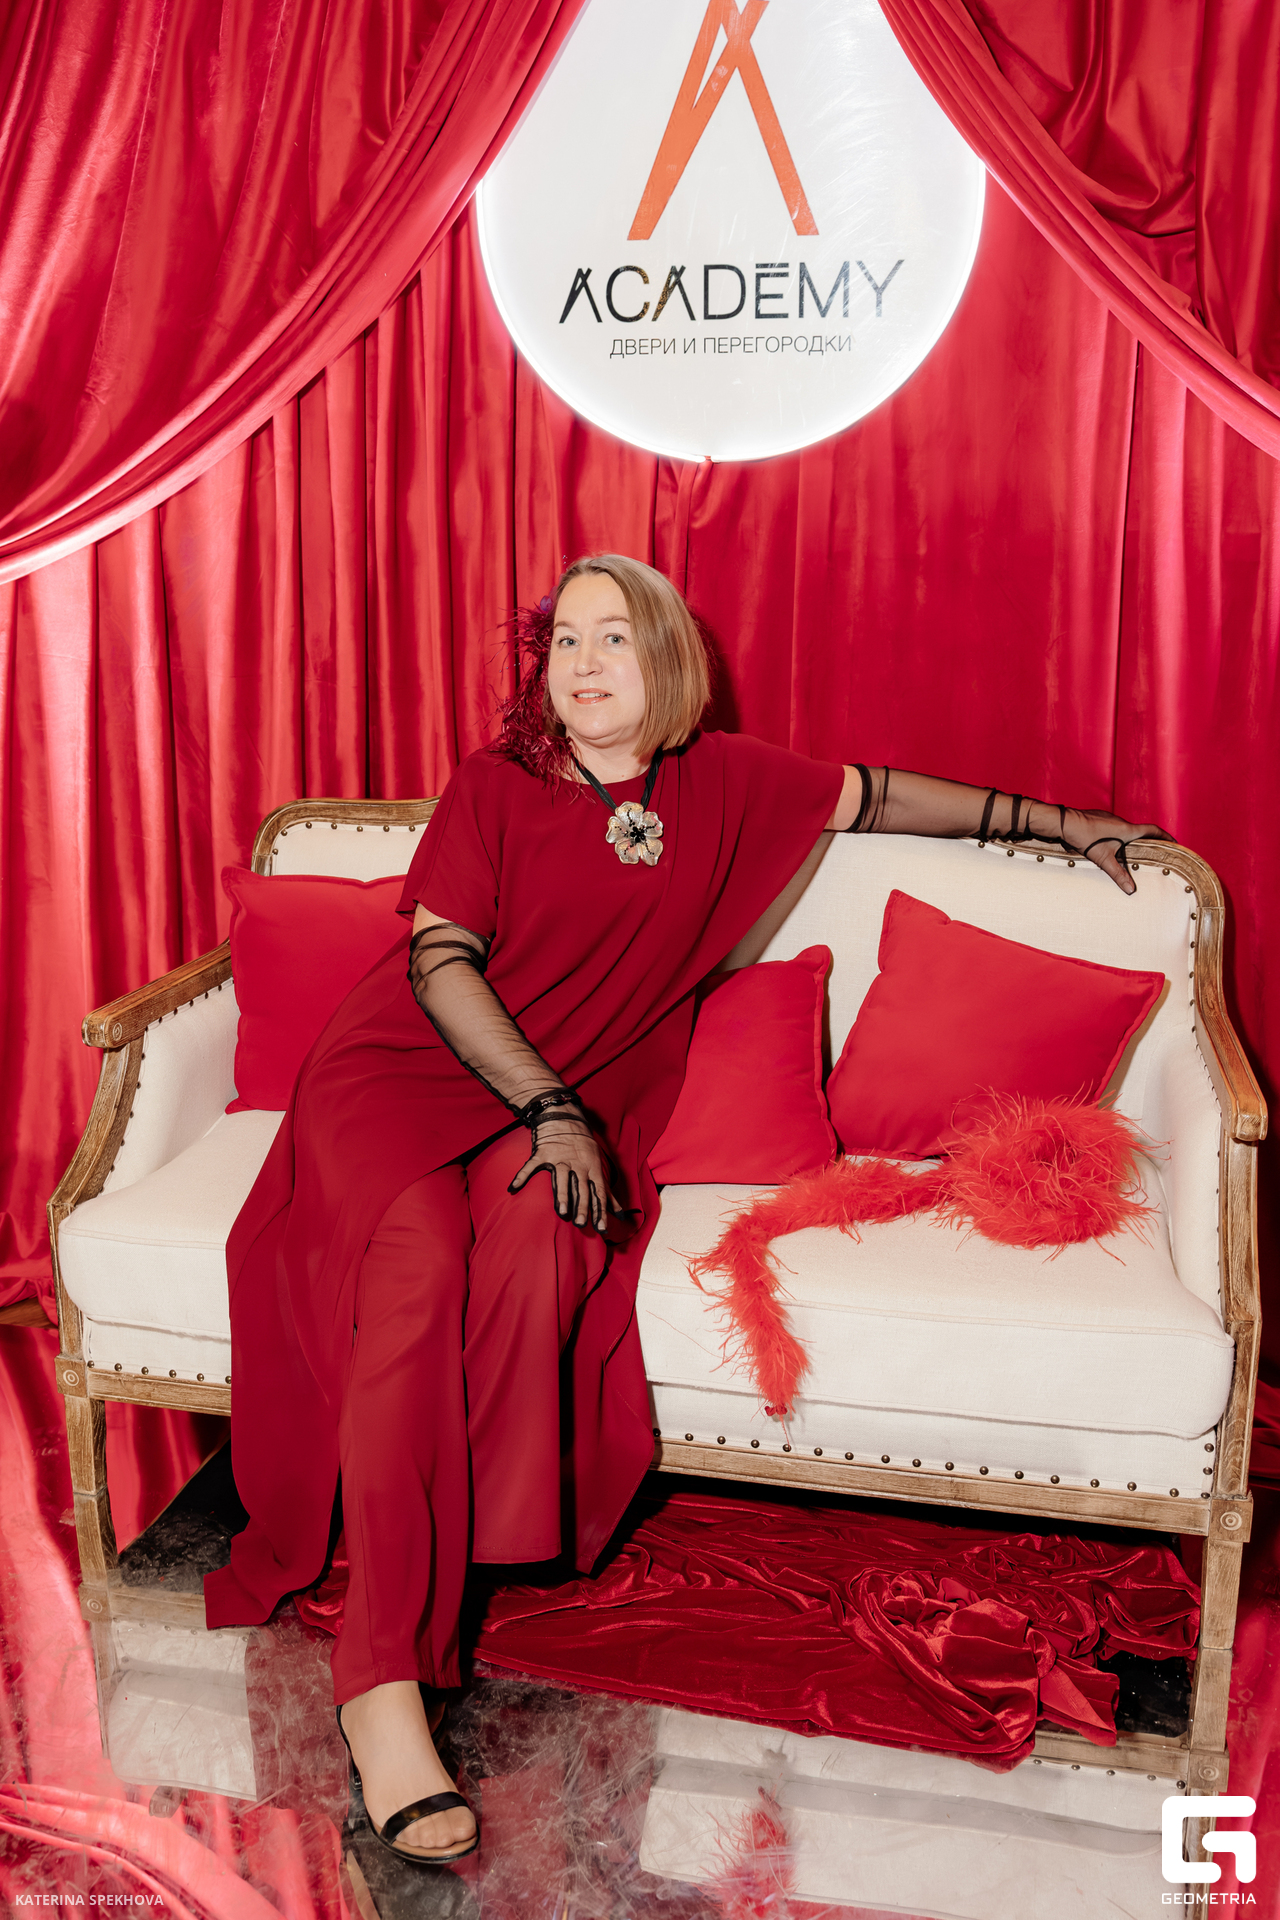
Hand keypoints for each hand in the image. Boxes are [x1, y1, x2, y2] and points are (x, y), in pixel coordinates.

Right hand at [508, 1112, 618, 1229]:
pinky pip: (531, 1165)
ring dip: (562, 1195)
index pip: (599, 1192)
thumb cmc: (585, 1147)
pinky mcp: (543, 1152)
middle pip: (581, 1188)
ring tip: (561, 1211)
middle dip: (582, 1206)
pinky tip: (514, 1187)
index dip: (601, 1210)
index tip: (602, 1228)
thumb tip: (620, 1214)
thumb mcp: (598, 1167)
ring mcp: (560, 1158)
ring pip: (561, 1179)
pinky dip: (521, 1175)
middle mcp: (577, 1165)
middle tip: (582, 1224)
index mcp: (592, 1169)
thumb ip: (607, 1192)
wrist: (566, 1118)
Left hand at [1059, 807, 1173, 894]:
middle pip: (1141, 830)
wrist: (1064, 823)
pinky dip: (1118, 836)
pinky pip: (1114, 827)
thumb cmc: (1085, 838)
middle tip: (1156, 849)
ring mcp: (1109, 819)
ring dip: (1132, 838)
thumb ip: (1118, 874)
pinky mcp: (1099, 818)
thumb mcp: (1103, 859)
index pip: (1153, 830)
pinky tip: (1112, 845)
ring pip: (1126, 829)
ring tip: (1134, 851)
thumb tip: (1131, 890)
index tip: (1174, 842)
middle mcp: (1121, 822)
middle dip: (1150, 840)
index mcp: (1127, 830)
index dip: (1165, 836)